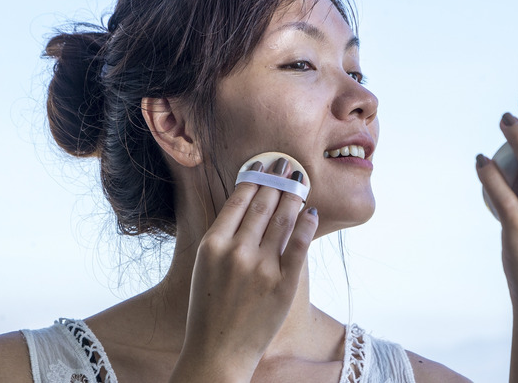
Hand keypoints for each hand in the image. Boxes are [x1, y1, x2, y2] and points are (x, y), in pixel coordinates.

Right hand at [171, 160, 316, 381]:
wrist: (218, 351)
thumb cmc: (209, 308)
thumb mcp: (206, 266)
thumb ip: (225, 237)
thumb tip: (250, 205)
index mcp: (212, 244)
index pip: (239, 200)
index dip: (256, 178)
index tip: (265, 166)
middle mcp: (237, 251)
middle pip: (263, 205)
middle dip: (278, 182)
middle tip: (288, 167)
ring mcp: (262, 268)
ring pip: (283, 220)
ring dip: (294, 198)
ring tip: (300, 186)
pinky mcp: (284, 284)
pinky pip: (300, 244)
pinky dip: (307, 224)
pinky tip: (310, 213)